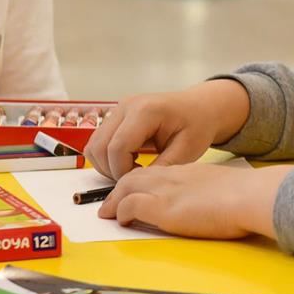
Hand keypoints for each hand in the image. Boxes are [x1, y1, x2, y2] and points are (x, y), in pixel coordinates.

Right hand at [84, 80, 251, 179]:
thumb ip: (162, 168)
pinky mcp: (116, 115)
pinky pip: (98, 141)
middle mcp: (126, 106)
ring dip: (107, 165)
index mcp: (145, 111)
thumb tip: (139, 187)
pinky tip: (129, 161)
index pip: (117, 147)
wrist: (199, 107)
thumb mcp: (187, 151)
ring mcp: (118, 109)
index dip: (123, 172)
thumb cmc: (196, 125)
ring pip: (94, 145)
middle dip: (113, 171)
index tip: (140, 182)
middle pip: (100, 147)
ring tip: (133, 170)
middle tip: (136, 179)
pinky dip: (107, 157)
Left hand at [97, 163, 288, 238]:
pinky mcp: (163, 207)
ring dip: (114, 201)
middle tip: (110, 204)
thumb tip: (210, 204)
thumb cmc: (244, 195)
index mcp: (186, 171)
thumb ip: (207, 192)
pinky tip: (121, 221)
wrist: (248, 195)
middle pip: (135, 177)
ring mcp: (166, 190)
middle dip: (119, 189)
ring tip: (108, 213)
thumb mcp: (220, 187)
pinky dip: (121, 211)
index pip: (154, 173)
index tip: (133, 192)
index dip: (139, 182)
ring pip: (127, 187)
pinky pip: (130, 205)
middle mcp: (172, 176)